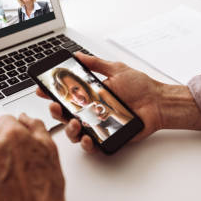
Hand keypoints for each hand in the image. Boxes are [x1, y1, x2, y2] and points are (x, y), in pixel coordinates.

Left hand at [0, 114, 74, 200]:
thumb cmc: (45, 187)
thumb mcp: (50, 149)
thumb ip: (35, 126)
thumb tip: (24, 117)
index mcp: (13, 135)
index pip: (4, 119)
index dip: (13, 130)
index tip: (17, 141)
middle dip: (5, 149)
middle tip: (20, 165)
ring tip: (12, 179)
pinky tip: (3, 187)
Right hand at [36, 53, 165, 152]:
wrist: (159, 102)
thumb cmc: (141, 87)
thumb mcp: (116, 69)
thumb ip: (95, 64)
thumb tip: (77, 56)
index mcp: (91, 95)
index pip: (66, 95)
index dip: (52, 93)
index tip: (42, 89)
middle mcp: (92, 111)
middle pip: (65, 115)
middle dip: (55, 112)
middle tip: (55, 106)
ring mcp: (99, 125)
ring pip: (75, 132)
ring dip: (69, 129)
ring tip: (74, 123)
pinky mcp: (108, 138)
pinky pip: (93, 145)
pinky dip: (86, 144)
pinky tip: (86, 139)